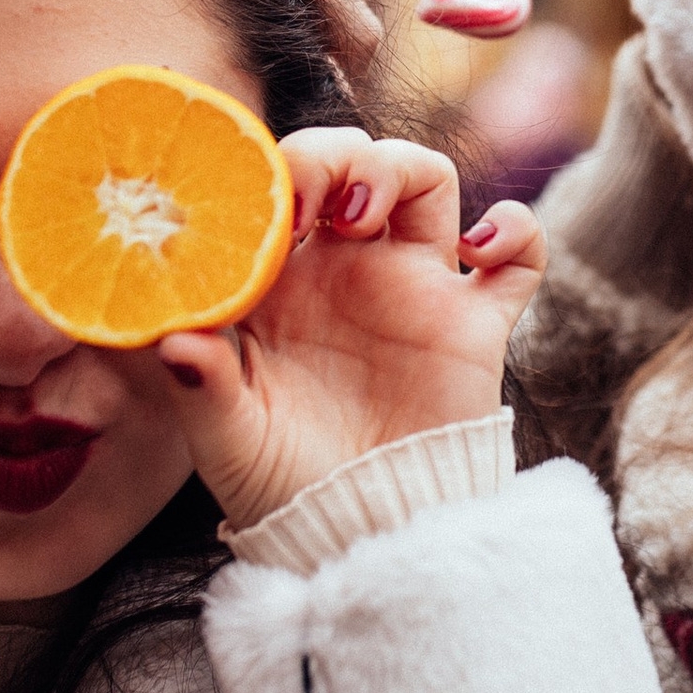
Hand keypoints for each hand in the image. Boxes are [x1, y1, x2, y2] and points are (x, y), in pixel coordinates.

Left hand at [152, 129, 541, 530]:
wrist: (362, 536)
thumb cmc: (283, 483)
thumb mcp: (228, 441)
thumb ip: (203, 390)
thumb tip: (174, 342)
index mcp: (282, 280)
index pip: (279, 187)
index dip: (272, 176)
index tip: (262, 210)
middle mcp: (349, 268)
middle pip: (352, 161)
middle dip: (331, 156)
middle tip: (313, 202)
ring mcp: (415, 289)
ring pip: (426, 181)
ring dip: (399, 169)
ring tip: (364, 214)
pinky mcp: (473, 323)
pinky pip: (519, 255)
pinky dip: (515, 230)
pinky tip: (477, 251)